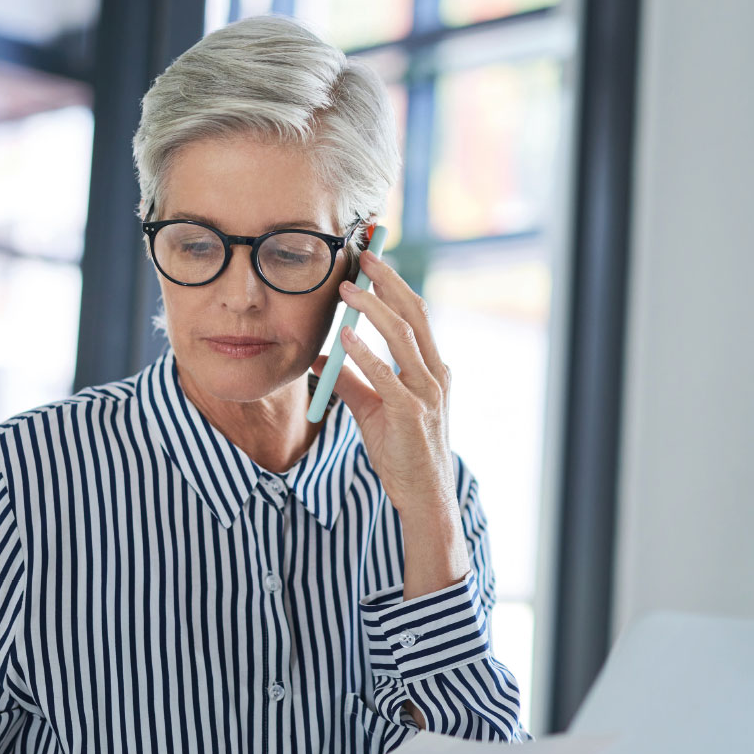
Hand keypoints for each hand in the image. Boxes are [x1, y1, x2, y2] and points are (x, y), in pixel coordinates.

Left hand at [311, 242, 456, 522]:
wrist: (423, 496)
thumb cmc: (402, 452)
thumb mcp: (372, 410)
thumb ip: (350, 382)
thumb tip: (320, 360)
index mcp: (431, 369)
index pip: (415, 316)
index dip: (394, 285)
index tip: (371, 262)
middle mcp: (434, 375)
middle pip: (414, 315)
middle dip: (388, 282)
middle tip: (364, 257)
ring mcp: (427, 394)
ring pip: (403, 338)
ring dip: (374, 309)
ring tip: (348, 290)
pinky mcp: (412, 415)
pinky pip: (386, 378)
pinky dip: (365, 355)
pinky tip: (344, 339)